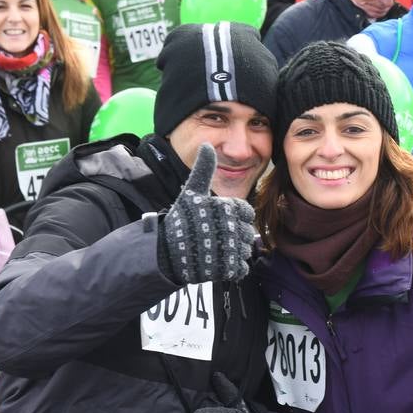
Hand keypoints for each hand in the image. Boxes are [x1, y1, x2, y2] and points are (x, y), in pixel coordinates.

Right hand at [157, 144, 255, 284]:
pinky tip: (217, 263)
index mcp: (225, 206)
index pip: (247, 212)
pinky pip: (241, 269)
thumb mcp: (191, 192)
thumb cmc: (181, 221)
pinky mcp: (226, 268)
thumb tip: (207, 144)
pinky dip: (232, 268)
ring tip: (214, 250)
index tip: (221, 222)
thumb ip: (204, 169)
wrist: (164, 252)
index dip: (236, 218)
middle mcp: (229, 226)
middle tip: (215, 238)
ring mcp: (228, 248)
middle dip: (235, 236)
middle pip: (247, 233)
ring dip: (234, 252)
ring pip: (245, 251)